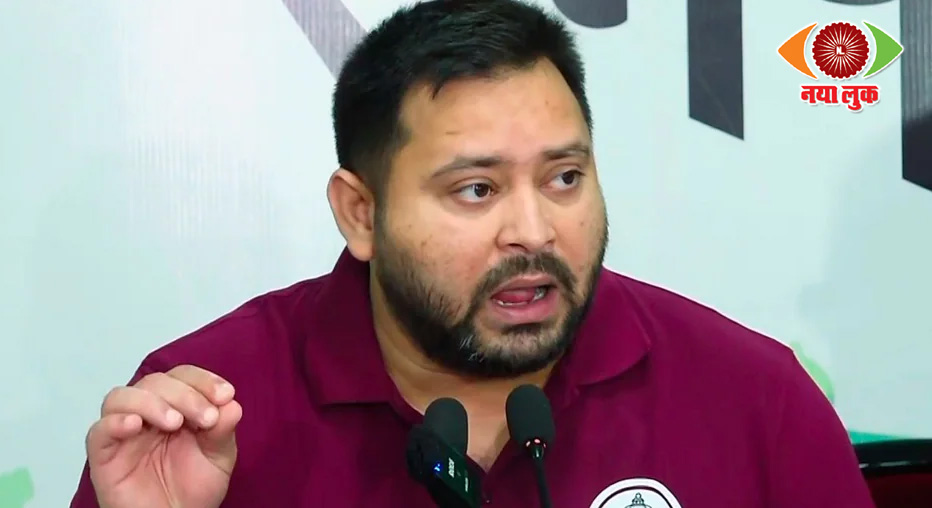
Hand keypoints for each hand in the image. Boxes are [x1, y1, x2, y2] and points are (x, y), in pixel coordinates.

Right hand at [85, 365, 242, 507]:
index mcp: (174, 407)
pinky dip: (115, 422)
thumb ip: (223, 430)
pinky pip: (98, 431)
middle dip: (185, 394)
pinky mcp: (104, 455)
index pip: (182, 376)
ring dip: (152, 402)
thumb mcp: (219, 457)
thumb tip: (231, 404)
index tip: (225, 395)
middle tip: (207, 417)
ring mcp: (123, 433)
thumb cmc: (194, 489)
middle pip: (154, 382)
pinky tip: (135, 425)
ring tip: (175, 423)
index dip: (202, 380)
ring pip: (122, 397)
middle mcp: (146, 413)